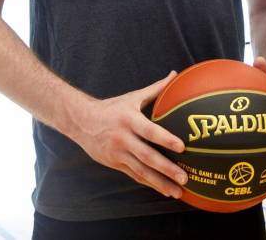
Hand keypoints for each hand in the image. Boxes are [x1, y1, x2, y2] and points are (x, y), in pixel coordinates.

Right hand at [67, 71, 187, 197]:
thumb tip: (175, 74)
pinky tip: (163, 190)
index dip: (166, 139)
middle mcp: (123, 138)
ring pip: (141, 171)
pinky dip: (149, 184)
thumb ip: (156, 89)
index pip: (150, 131)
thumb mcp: (132, 97)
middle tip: (185, 178)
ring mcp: (118, 154)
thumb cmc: (112, 107)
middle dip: (167, 169)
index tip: (182, 147)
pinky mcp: (115, 164)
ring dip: (160, 183)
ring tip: (177, 192)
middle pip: (147, 156)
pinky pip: (135, 176)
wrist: (81, 121)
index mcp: (129, 120)